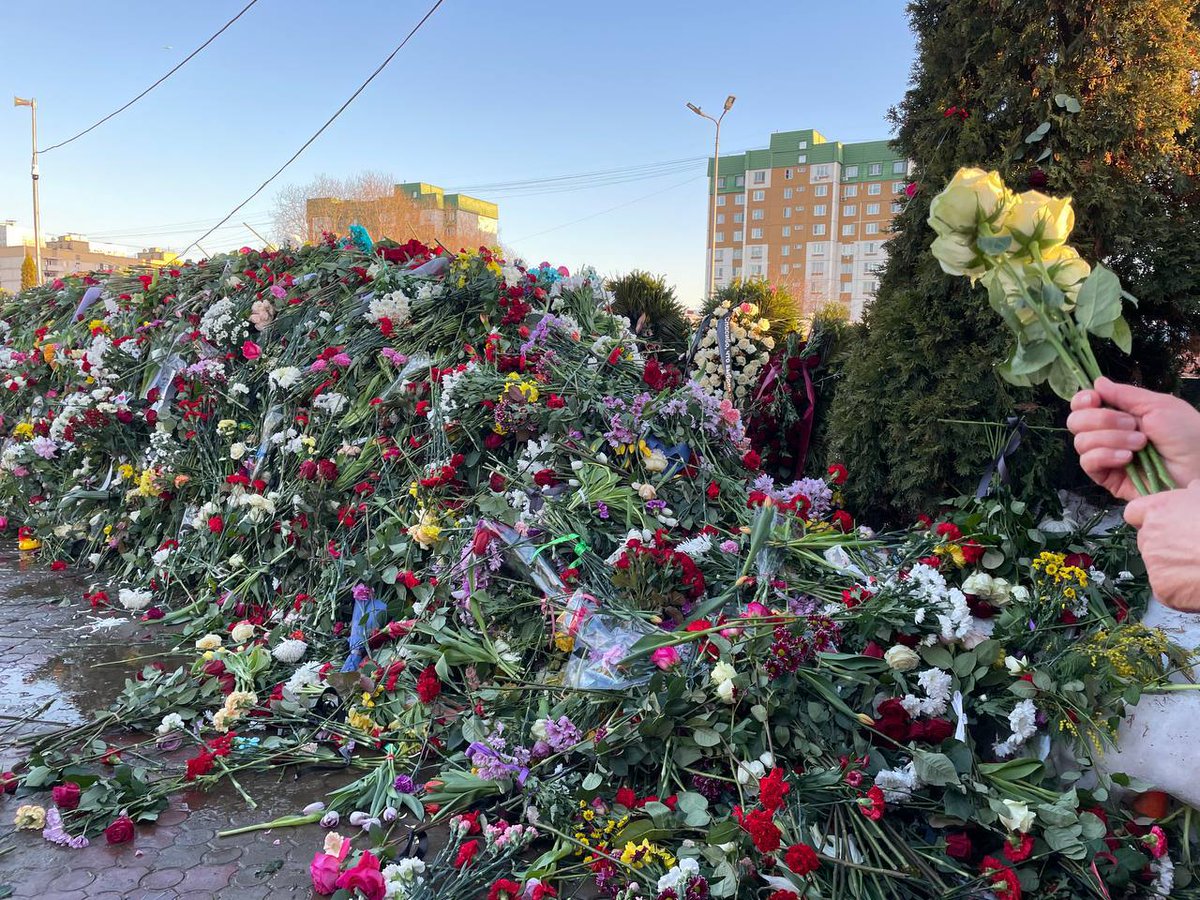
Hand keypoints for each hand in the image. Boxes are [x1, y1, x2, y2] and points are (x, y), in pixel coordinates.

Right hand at [1067, 377, 1199, 500]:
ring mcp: (1106, 456)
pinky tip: (1127, 458)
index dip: (1083, 400)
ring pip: (1081, 442)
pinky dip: (1105, 455)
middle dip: (1101, 419)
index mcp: (1120, 414)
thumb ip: (1125, 394)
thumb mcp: (1158, 405)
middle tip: (1131, 424)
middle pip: (1076, 421)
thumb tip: (1097, 382)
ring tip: (1140, 443)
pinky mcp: (1107, 478)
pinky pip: (1088, 463)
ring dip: (1110, 438)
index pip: (1084, 405)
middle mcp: (1109, 434)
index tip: (1094, 399)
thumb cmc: (1187, 434)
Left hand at [1124, 481, 1199, 611]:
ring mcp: (1153, 563)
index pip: (1134, 513)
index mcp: (1158, 510)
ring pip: (1157, 565)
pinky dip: (1179, 590)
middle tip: (1190, 548)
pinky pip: (1166, 589)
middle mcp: (1150, 535)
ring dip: (1172, 567)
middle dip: (1163, 544)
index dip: (1147, 519)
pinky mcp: (1161, 588)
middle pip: (1146, 540)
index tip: (1163, 524)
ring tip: (1199, 566)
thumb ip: (1193, 493)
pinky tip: (1197, 583)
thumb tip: (1191, 490)